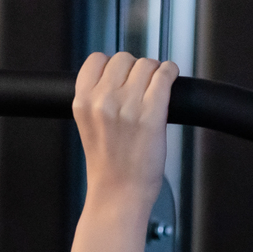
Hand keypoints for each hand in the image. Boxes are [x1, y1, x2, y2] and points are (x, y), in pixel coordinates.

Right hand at [72, 52, 176, 209]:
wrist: (119, 192)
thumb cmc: (107, 165)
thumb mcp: (87, 125)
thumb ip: (96, 99)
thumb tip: (117, 77)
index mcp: (82, 102)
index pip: (96, 60)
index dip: (111, 65)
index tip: (120, 74)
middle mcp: (103, 100)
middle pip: (123, 59)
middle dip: (134, 69)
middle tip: (140, 85)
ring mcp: (128, 106)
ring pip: (146, 64)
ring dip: (154, 72)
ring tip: (156, 86)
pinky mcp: (152, 113)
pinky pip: (164, 76)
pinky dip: (170, 73)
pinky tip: (170, 78)